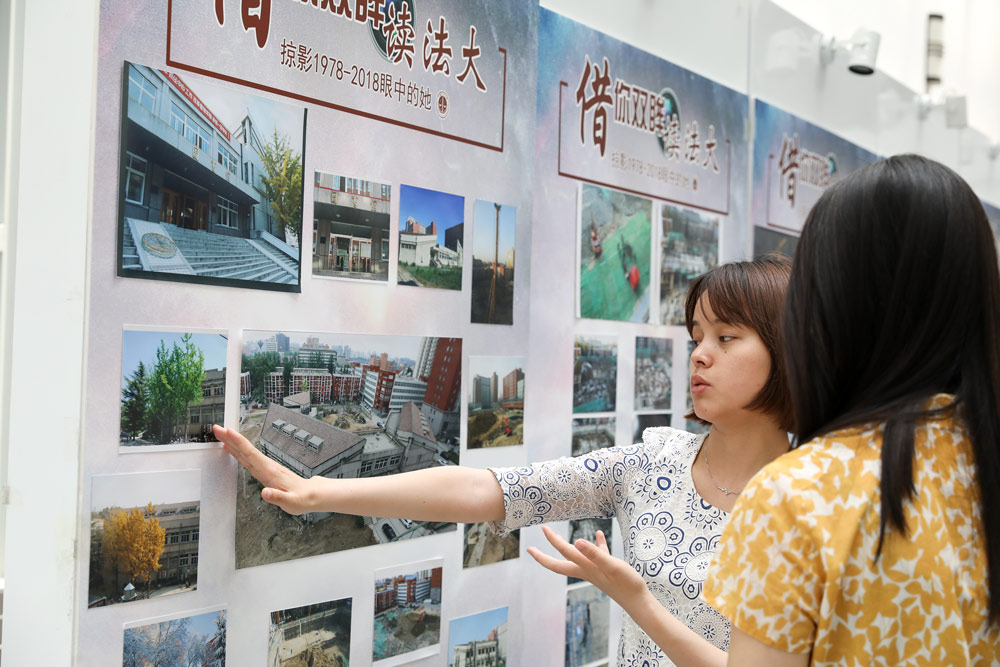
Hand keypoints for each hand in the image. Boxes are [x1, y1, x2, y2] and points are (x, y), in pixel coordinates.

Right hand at [213, 424, 315, 514]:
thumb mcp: (291, 502)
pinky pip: (248, 458)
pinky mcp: (265, 470)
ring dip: (233, 442)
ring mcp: (266, 467)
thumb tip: (265, 493)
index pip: (251, 454)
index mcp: (270, 471)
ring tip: (221, 434)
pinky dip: (238, 452)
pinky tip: (231, 449)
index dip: (239, 442)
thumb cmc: (301, 498)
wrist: (310, 494)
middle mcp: (267, 466)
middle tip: (217, 428)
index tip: (228, 432)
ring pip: (246, 452)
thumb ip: (277, 498)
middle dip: (231, 438)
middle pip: (246, 449)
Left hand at [527, 525, 648, 606]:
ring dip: (567, 548)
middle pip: (560, 563)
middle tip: (530, 549)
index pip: (564, 552)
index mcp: (585, 567)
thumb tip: (576, 542)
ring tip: (559, 538)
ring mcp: (596, 570)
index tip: (543, 529)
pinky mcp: (606, 570)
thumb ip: (594, 554)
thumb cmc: (627, 584)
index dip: (552, 541)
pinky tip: (599, 534)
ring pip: (577, 557)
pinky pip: (598, 554)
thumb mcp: (611, 565)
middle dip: (544, 556)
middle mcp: (587, 570)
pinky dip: (596, 544)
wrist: (639, 601)